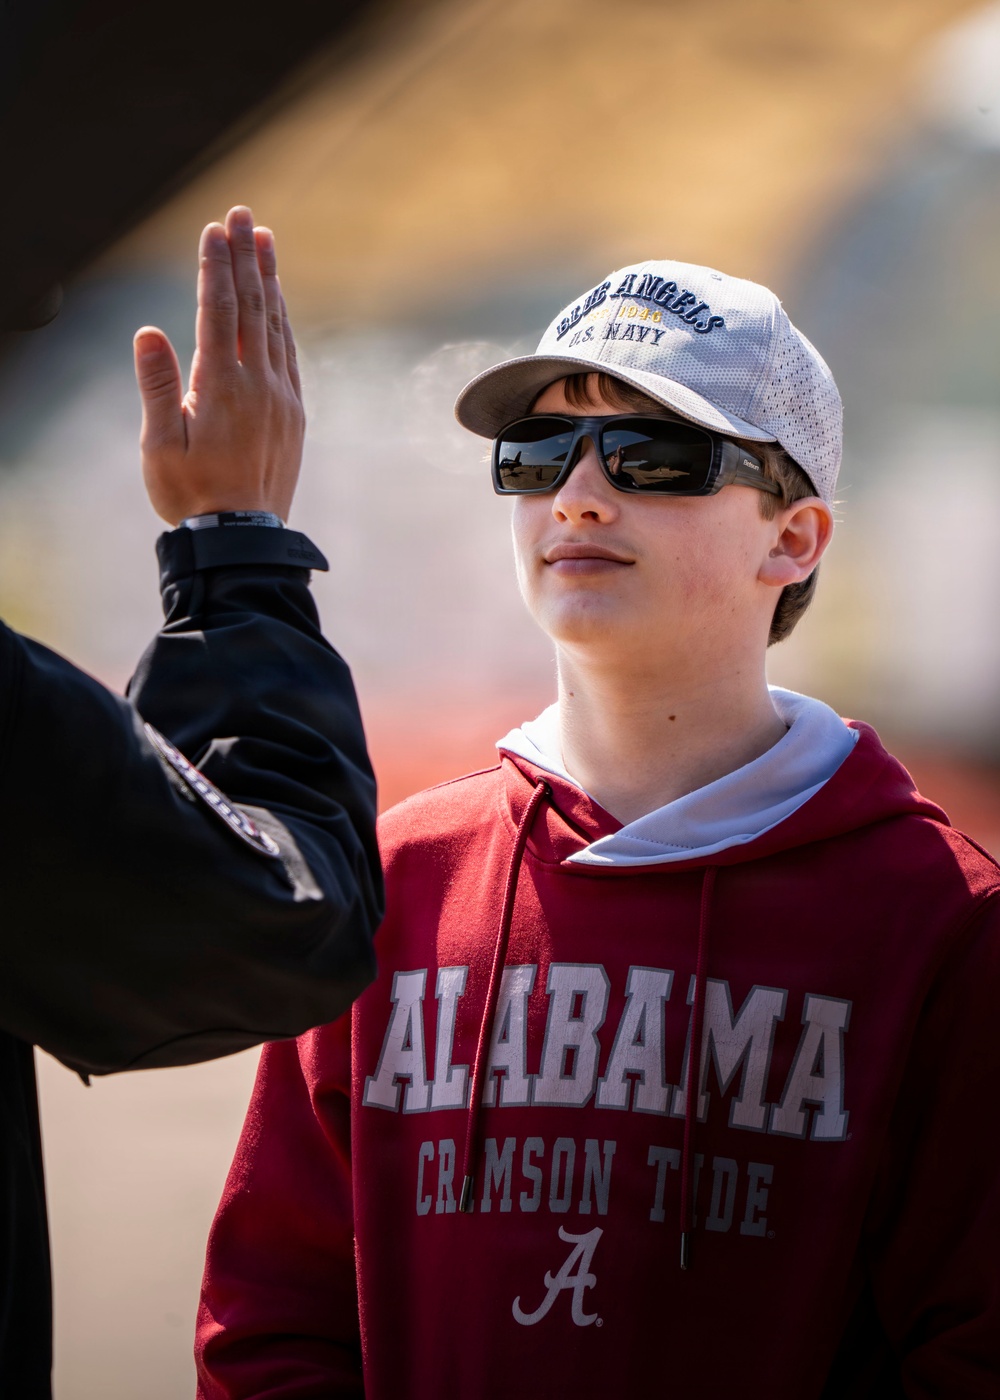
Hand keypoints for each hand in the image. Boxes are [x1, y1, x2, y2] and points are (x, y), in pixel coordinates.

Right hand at [133, 206, 304, 525]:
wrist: (243, 538)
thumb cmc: (192, 495)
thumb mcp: (159, 446)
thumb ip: (157, 386)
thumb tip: (148, 331)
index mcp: (222, 387)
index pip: (219, 311)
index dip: (217, 266)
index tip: (216, 228)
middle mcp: (259, 385)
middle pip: (253, 307)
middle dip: (247, 257)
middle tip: (245, 214)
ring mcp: (282, 398)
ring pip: (277, 326)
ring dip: (271, 281)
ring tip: (266, 242)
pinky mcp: (294, 414)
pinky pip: (290, 355)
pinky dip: (283, 322)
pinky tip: (279, 304)